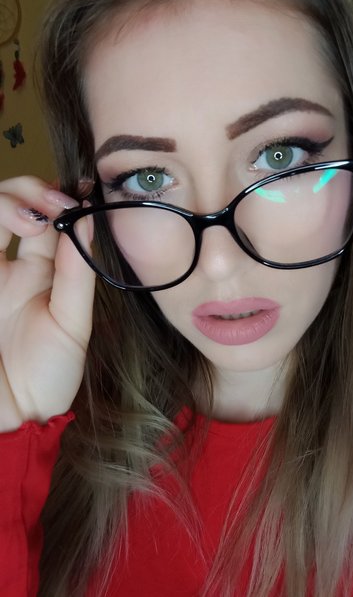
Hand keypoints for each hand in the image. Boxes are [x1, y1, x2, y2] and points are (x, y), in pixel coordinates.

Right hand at [0, 176, 95, 431]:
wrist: (14, 418)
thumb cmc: (48, 376)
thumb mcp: (71, 325)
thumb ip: (76, 275)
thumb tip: (86, 222)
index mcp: (41, 273)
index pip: (48, 219)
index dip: (61, 199)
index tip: (79, 195)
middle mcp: (7, 267)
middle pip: (8, 204)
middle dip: (27, 192)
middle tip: (48, 207)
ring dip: (2, 204)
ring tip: (26, 222)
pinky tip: (0, 232)